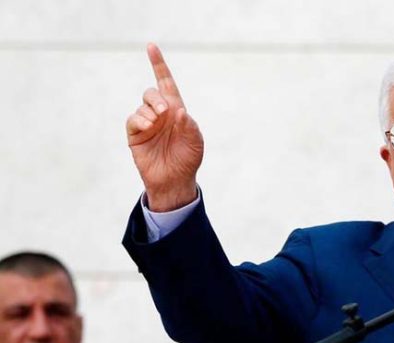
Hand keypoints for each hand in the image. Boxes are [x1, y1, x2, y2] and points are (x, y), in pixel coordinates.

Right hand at [126, 43, 203, 211]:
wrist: (175, 180)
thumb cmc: (188, 159)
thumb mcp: (196, 141)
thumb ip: (190, 125)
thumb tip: (178, 111)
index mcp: (176, 110)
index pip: (166, 83)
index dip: (159, 65)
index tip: (151, 46)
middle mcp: (160, 114)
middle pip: (151, 93)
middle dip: (156, 98)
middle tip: (164, 112)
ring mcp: (146, 123)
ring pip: (142, 106)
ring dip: (150, 113)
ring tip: (156, 125)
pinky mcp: (135, 135)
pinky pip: (133, 119)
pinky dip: (140, 120)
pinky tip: (148, 128)